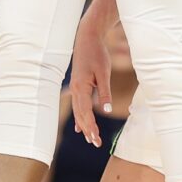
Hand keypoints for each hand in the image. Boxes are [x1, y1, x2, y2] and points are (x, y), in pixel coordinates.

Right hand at [66, 6, 112, 146]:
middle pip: (80, 114)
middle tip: (96, 143)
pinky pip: (78, 105)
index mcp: (81, 87)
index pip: (86, 112)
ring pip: (78, 111)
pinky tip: (80, 127)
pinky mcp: (78, 85)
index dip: (91, 127)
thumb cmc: (97, 53)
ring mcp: (75, 87)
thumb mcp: (104, 72)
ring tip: (90, 138)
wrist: (87, 37)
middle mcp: (75, 89)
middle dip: (87, 130)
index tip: (97, 139)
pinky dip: (80, 116)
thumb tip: (106, 110)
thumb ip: (104, 92)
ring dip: (83, 125)